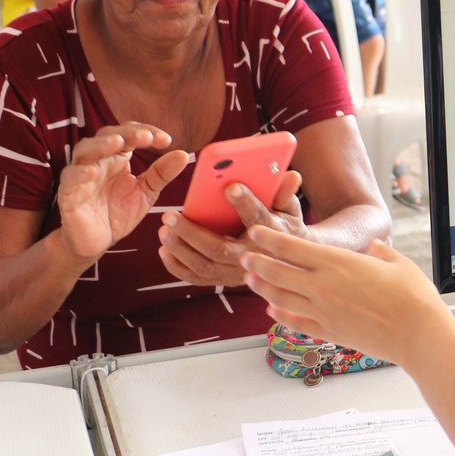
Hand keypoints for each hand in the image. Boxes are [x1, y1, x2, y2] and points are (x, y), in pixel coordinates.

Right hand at [57, 123, 187, 260]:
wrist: (97, 242)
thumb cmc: (118, 212)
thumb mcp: (146, 193)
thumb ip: (161, 174)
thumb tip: (183, 154)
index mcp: (118, 158)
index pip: (129, 134)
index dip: (146, 132)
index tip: (166, 140)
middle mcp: (99, 161)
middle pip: (107, 135)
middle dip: (126, 134)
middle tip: (146, 137)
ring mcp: (82, 175)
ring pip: (85, 150)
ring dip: (100, 144)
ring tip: (117, 143)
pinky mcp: (68, 193)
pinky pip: (70, 179)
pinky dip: (78, 173)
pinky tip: (90, 172)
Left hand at [157, 169, 308, 287]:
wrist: (287, 263)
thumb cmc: (284, 228)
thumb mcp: (290, 209)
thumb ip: (285, 193)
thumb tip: (291, 175)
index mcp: (271, 235)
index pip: (258, 218)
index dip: (245, 203)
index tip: (230, 186)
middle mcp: (253, 258)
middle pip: (220, 249)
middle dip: (192, 233)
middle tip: (169, 215)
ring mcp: (237, 273)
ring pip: (204, 265)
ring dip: (180, 249)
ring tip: (163, 230)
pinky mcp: (224, 280)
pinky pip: (197, 278)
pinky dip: (178, 267)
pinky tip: (165, 250)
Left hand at [241, 228, 451, 364]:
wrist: (418, 334)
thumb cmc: (413, 298)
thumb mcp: (397, 262)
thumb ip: (380, 252)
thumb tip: (373, 248)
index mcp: (338, 263)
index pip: (292, 247)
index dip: (269, 239)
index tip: (256, 232)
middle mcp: (323, 287)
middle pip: (277, 272)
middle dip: (257, 263)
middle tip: (245, 256)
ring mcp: (323, 312)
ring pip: (279, 298)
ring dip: (262, 288)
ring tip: (251, 281)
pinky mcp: (329, 332)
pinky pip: (295, 322)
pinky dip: (280, 315)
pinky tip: (273, 311)